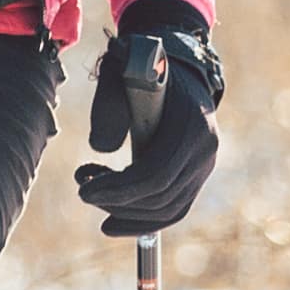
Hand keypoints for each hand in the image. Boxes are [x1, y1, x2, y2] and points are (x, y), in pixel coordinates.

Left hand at [74, 0, 223, 235]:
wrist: (176, 68)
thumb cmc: (142, 69)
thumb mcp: (120, 75)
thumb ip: (109, 107)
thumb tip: (101, 149)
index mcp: (191, 124)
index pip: (156, 173)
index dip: (118, 189)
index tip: (83, 191)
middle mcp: (206, 149)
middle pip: (162, 196)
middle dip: (117, 201)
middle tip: (83, 191)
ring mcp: (205, 165)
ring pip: (169, 210)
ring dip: (125, 212)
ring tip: (92, 194)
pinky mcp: (197, 175)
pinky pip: (173, 209)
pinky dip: (142, 221)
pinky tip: (111, 221)